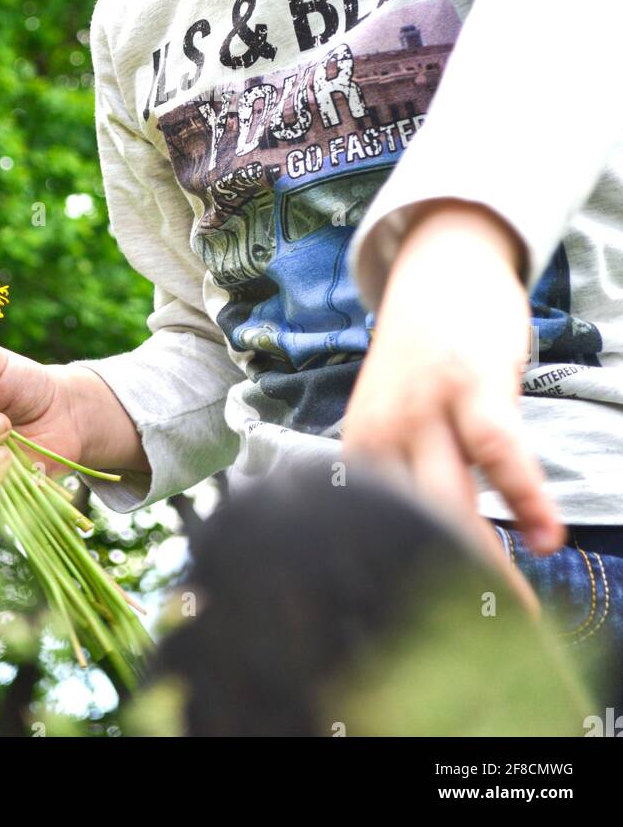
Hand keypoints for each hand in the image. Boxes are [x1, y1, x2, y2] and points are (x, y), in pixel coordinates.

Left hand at [342, 203, 565, 608]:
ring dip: (481, 561)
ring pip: (447, 502)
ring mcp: (424, 409)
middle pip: (406, 531)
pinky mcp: (469, 384)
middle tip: (473, 644)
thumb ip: (408, 477)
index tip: (426, 638)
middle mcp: (382, 436)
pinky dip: (525, 495)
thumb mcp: (400, 419)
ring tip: (513, 614)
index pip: (370, 537)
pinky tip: (548, 536)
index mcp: (362, 453)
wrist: (439, 265)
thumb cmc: (424, 356)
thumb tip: (427, 548)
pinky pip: (497, 450)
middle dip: (437, 592)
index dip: (399, 589)